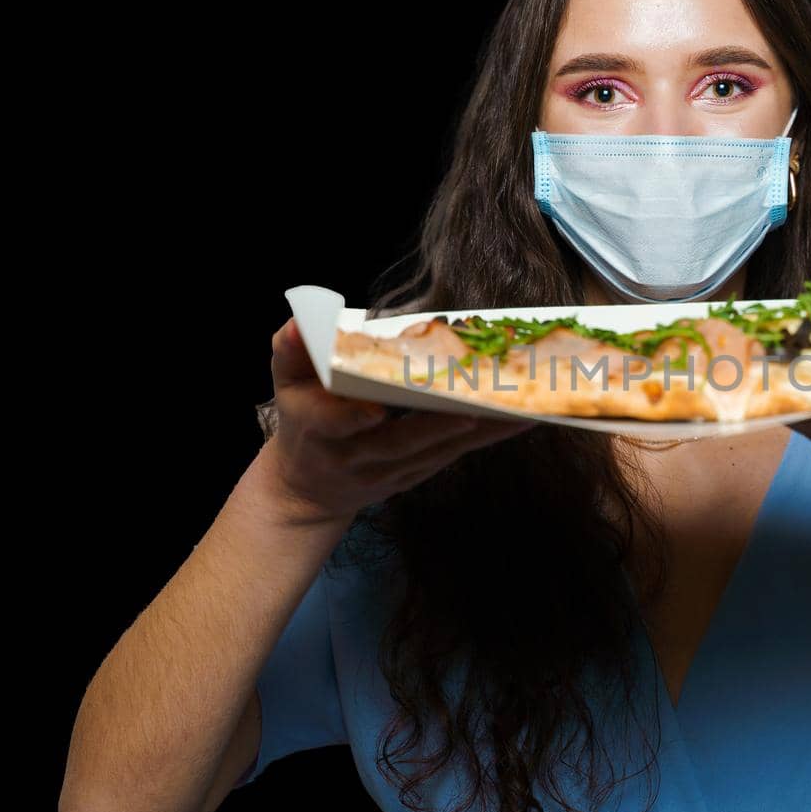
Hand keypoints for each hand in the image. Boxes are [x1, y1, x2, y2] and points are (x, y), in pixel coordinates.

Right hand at [261, 316, 536, 524]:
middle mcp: (359, 457)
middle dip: (439, 427)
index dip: (354, 420)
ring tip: (524, 407)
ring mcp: (391, 472)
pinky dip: (489, 437)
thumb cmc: (302, 421)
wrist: (310, 488)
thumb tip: (300, 322)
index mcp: (320, 430)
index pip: (336, 426)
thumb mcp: (285, 384)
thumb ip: (290, 351)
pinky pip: (456, 455)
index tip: (374, 412)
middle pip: (403, 443)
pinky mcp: (417, 475)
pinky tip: (524, 418)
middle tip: (477, 407)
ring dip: (483, 432)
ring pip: (440, 451)